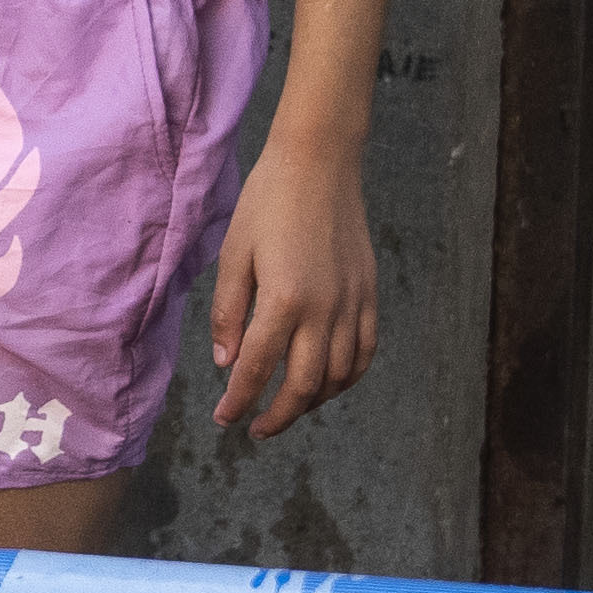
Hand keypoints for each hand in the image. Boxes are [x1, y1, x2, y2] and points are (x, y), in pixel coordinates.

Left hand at [204, 137, 383, 440]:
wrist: (320, 163)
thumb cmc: (268, 202)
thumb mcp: (234, 254)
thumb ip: (229, 312)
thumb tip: (227, 364)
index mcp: (283, 300)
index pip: (256, 369)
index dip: (238, 401)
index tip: (223, 418)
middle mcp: (324, 309)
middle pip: (303, 386)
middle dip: (276, 416)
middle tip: (255, 430)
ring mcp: (352, 303)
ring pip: (339, 377)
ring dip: (312, 402)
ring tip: (287, 409)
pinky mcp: (369, 294)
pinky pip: (365, 352)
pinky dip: (348, 378)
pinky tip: (329, 384)